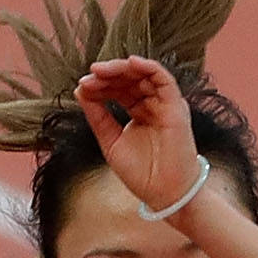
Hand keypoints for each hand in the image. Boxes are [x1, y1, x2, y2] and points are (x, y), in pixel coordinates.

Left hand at [75, 57, 198, 213]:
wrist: (164, 194)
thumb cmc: (142, 173)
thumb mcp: (111, 142)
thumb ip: (98, 117)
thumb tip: (80, 91)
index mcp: (138, 112)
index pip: (118, 89)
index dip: (100, 85)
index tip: (82, 85)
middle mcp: (152, 104)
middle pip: (129, 79)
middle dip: (108, 75)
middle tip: (90, 75)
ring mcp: (165, 104)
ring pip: (144, 75)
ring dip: (122, 69)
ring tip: (101, 70)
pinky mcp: (176, 107)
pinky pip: (163, 79)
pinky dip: (148, 67)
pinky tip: (130, 63)